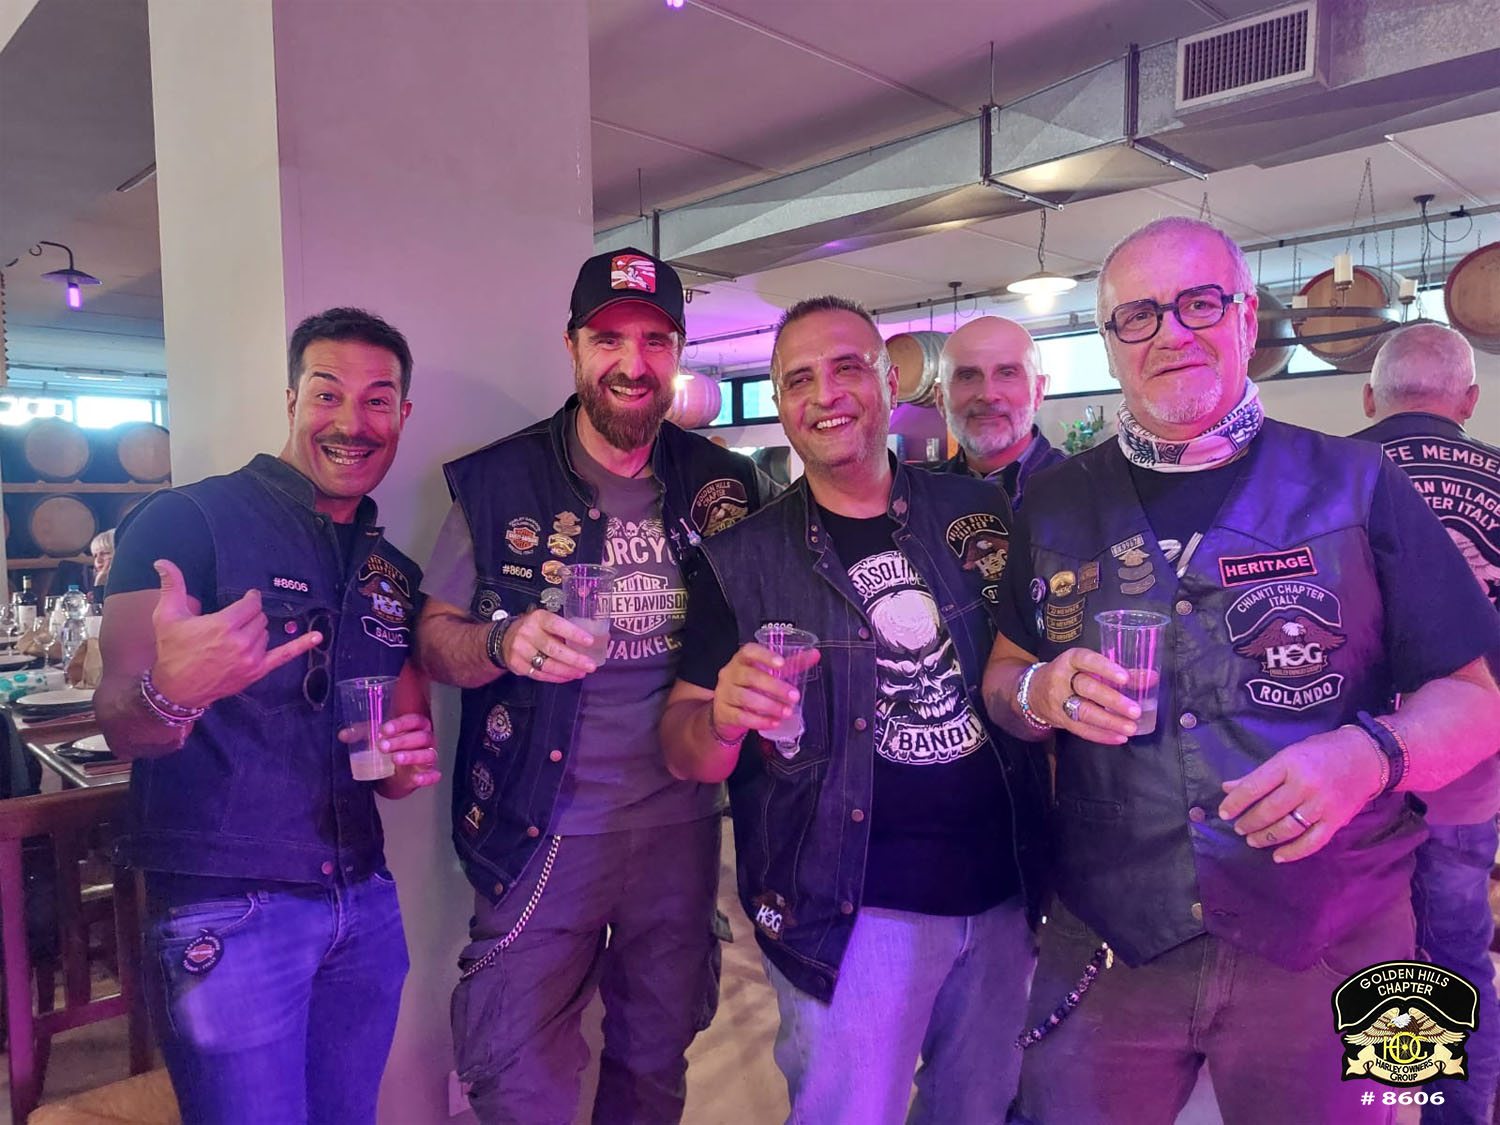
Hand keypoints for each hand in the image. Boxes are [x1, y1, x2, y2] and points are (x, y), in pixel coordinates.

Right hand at [149, 559, 322, 709]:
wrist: (176, 689)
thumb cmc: (172, 650)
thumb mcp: (168, 616)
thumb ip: (172, 586)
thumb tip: (162, 561)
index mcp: (223, 625)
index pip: (251, 604)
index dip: (248, 600)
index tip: (245, 600)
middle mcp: (241, 641)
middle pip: (260, 618)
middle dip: (249, 617)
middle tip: (233, 623)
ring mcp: (251, 658)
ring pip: (266, 633)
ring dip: (256, 632)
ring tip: (235, 639)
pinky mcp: (257, 671)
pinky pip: (284, 656)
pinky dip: (301, 646)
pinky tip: (318, 637)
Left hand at [338, 712, 440, 798]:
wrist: (397, 771)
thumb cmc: (391, 746)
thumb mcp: (376, 737)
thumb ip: (362, 733)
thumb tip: (343, 735)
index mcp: (416, 726)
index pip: (414, 720)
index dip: (401, 724)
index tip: (384, 730)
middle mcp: (426, 740)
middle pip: (421, 737)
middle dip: (402, 741)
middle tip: (383, 746)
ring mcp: (428, 756)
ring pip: (428, 754)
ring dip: (412, 756)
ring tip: (395, 759)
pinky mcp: (428, 773)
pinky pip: (433, 775)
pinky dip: (427, 777)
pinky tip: (416, 778)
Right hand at [501, 609, 599, 682]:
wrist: (503, 638)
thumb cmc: (532, 629)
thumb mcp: (544, 621)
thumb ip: (561, 630)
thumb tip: (587, 643)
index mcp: (538, 618)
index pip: (557, 625)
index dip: (574, 634)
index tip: (589, 641)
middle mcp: (527, 633)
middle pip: (553, 649)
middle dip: (574, 659)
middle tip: (590, 665)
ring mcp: (520, 650)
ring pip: (547, 664)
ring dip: (567, 671)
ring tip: (581, 672)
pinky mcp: (517, 665)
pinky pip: (539, 674)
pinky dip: (556, 677)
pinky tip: (567, 676)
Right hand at [710, 642, 817, 740]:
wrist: (725, 711)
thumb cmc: (750, 686)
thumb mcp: (769, 673)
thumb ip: (792, 664)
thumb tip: (815, 654)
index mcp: (741, 660)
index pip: (748, 652)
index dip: (764, 656)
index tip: (782, 663)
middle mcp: (730, 674)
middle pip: (750, 676)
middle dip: (774, 687)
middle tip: (794, 696)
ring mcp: (724, 693)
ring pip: (745, 698)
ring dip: (769, 706)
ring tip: (787, 712)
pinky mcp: (724, 713)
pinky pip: (741, 717)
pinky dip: (759, 721)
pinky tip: (774, 722)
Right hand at [1031, 648, 1139, 743]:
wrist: (1033, 691)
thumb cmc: (1070, 675)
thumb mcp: (1087, 668)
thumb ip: (1119, 672)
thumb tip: (1152, 677)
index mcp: (1069, 661)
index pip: (1086, 660)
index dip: (1105, 668)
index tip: (1125, 678)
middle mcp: (1061, 679)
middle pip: (1087, 688)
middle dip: (1112, 700)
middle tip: (1135, 710)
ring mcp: (1058, 702)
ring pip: (1084, 712)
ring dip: (1109, 721)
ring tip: (1131, 727)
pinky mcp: (1060, 721)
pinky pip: (1081, 730)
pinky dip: (1101, 735)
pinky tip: (1119, 738)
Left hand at [1218, 726, 1383, 862]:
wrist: (1366, 757)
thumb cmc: (1321, 752)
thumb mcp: (1288, 754)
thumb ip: (1259, 774)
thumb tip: (1228, 788)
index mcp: (1290, 763)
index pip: (1254, 786)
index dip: (1235, 803)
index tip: (1223, 813)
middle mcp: (1305, 785)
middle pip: (1269, 810)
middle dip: (1249, 822)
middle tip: (1239, 828)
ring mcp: (1323, 804)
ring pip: (1288, 828)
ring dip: (1266, 837)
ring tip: (1253, 840)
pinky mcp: (1337, 820)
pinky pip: (1312, 842)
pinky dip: (1294, 851)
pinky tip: (1278, 856)